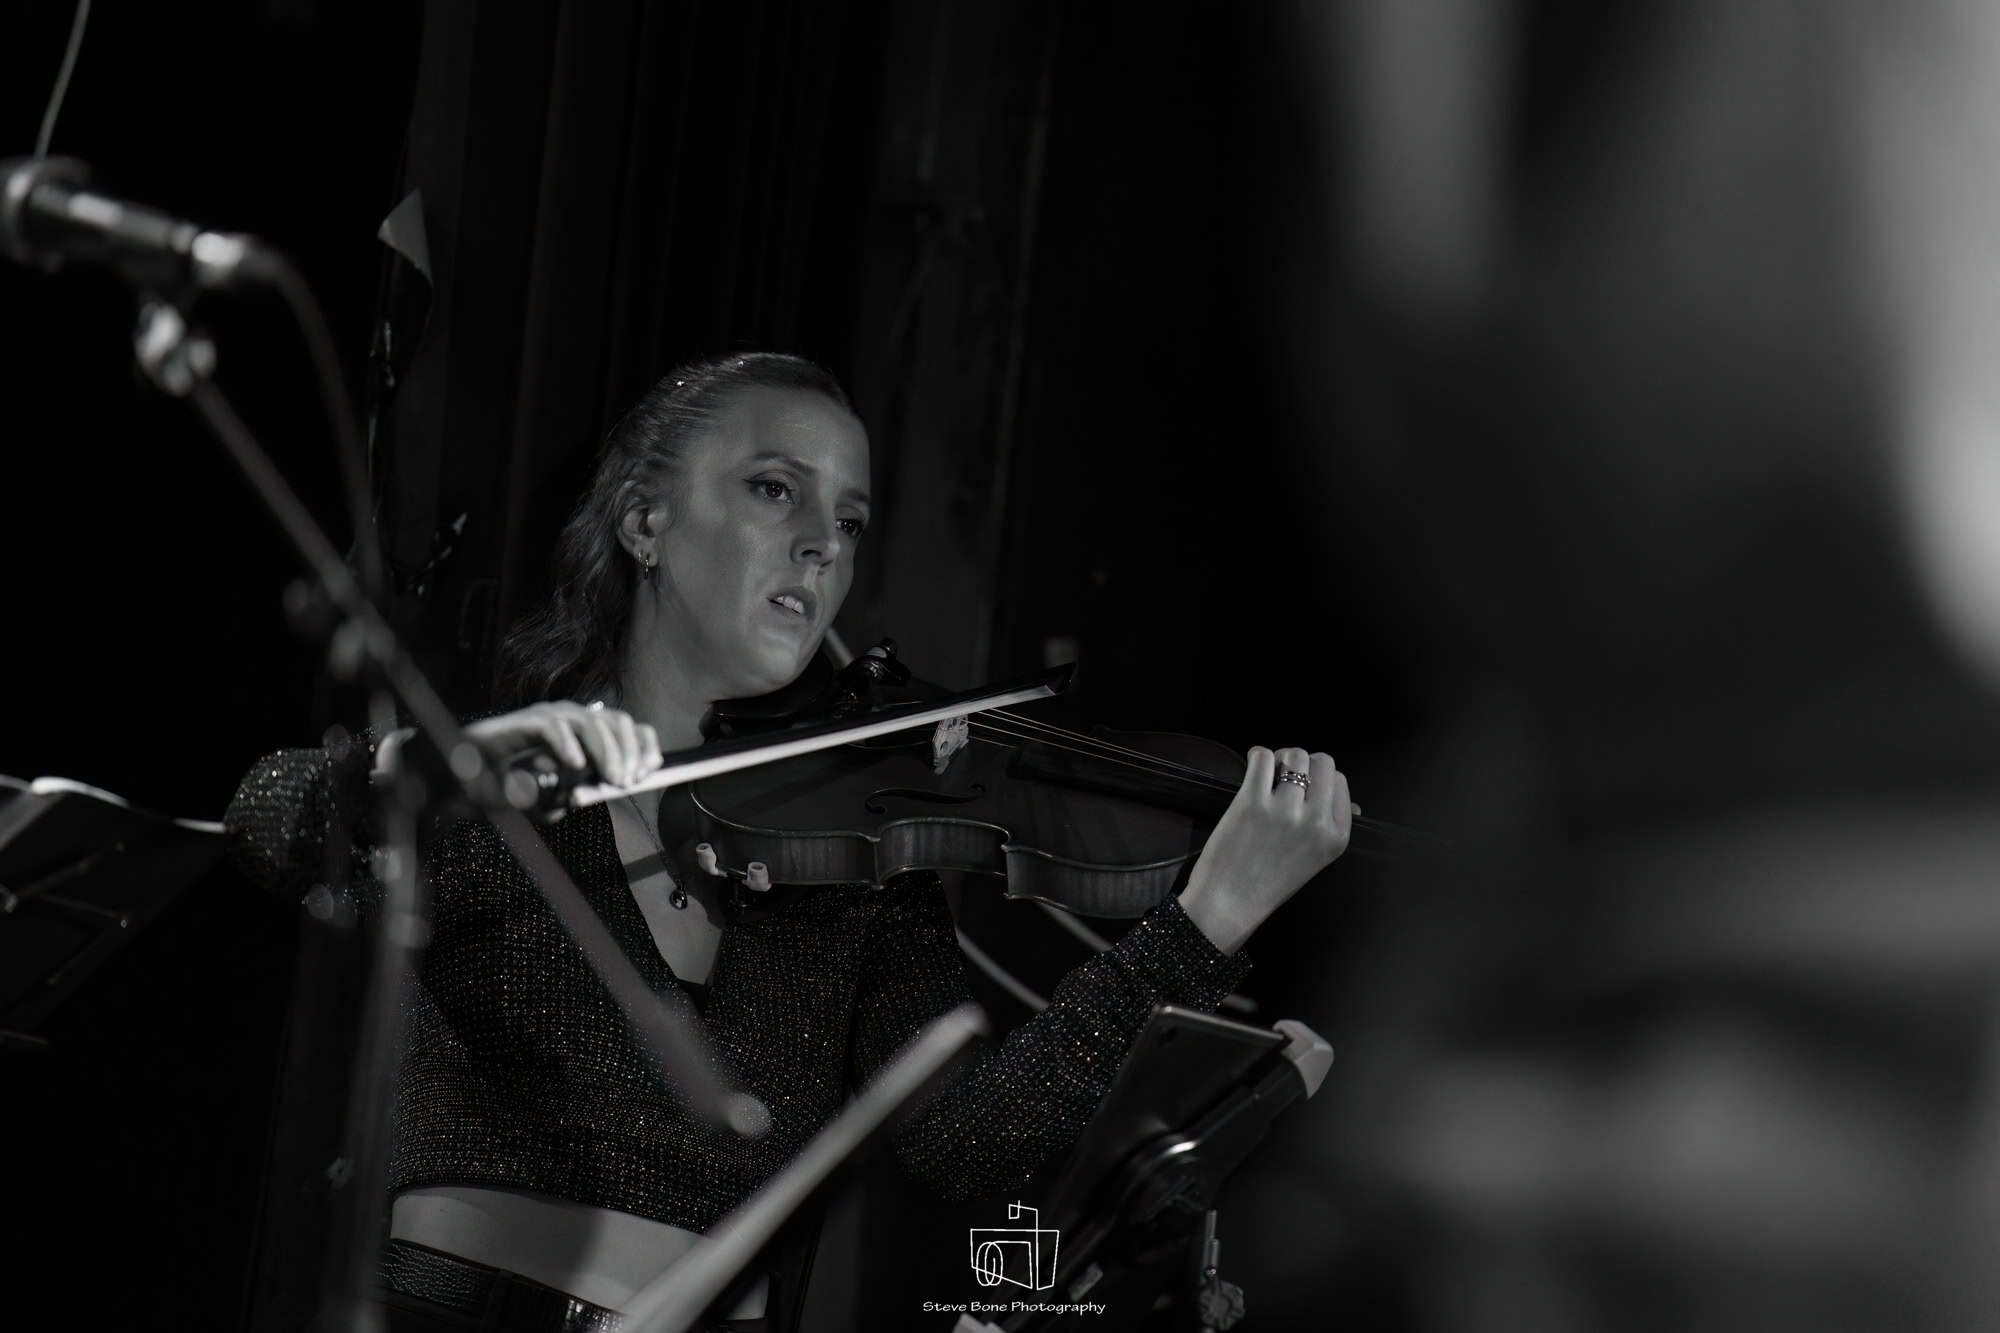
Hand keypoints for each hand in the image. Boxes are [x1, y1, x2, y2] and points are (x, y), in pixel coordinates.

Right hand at [373, 701, 664, 788]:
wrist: (460, 782)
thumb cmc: (508, 788)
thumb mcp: (552, 796)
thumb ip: (577, 793)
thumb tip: (602, 789)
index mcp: (584, 734)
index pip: (627, 727)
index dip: (644, 744)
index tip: (652, 769)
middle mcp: (570, 718)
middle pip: (616, 721)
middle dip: (629, 751)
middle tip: (628, 782)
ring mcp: (547, 717)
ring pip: (591, 721)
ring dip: (607, 750)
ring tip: (611, 779)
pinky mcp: (523, 722)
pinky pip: (553, 726)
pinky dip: (568, 744)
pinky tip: (575, 766)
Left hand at [1176, 746, 1350, 954]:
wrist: (1229, 903)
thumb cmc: (1269, 881)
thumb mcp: (1315, 859)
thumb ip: (1332, 828)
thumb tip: (1353, 805)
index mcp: (1336, 836)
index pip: (1339, 780)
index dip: (1319, 778)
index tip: (1303, 788)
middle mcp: (1316, 822)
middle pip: (1321, 761)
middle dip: (1303, 763)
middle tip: (1284, 777)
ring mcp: (1285, 811)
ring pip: (1293, 754)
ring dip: (1279, 759)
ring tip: (1267, 776)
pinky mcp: (1252, 802)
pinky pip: (1262, 756)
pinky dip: (1257, 757)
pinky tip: (1252, 769)